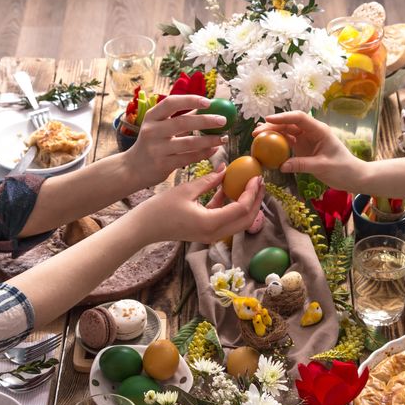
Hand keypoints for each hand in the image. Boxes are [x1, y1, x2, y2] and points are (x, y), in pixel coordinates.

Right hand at [122, 95, 228, 188]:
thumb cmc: (151, 144)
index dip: (190, 100)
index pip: (171, 103)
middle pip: (183, 122)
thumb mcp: (158, 127)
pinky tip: (214, 150)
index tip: (208, 102)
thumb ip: (179, 117)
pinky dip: (204, 153)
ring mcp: (157, 149)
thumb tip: (205, 106)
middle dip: (206, 120)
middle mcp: (152, 131)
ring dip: (210, 140)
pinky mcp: (163, 164)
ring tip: (224, 138)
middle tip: (223, 120)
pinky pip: (188, 158)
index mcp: (151, 117)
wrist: (132, 168)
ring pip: (189, 143)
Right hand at [133, 165, 264, 244]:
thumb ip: (209, 180)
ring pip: (239, 222)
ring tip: (250, 184)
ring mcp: (212, 236)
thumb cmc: (161, 208)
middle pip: (246, 219)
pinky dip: (232, 206)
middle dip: (256, 200)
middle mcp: (215, 234)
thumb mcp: (187, 190)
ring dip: (247, 204)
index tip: (256, 176)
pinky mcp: (207, 233)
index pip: (241, 208)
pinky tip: (229, 189)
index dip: (252, 192)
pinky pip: (226, 220)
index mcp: (211, 223)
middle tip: (259, 181)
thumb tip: (226, 168)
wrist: (145, 227)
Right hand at [254, 111, 368, 190]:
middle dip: (272, 127)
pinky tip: (266, 148)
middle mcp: (311, 132)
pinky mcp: (303, 149)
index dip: (283, 117)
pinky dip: (277, 145)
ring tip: (257, 138)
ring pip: (287, 133)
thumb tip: (282, 166)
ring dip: (272, 135)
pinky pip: (288, 144)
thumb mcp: (323, 167)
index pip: (299, 118)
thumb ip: (302, 165)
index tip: (267, 120)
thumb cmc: (342, 168)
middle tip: (256, 133)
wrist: (352, 176)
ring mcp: (307, 140)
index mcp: (319, 130)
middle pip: (289, 124)